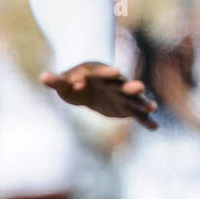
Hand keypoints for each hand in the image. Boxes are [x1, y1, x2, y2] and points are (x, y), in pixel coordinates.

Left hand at [41, 62, 157, 129]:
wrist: (86, 85)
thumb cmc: (73, 81)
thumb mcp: (63, 82)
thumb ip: (56, 81)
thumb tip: (43, 77)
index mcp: (100, 76)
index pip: (105, 73)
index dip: (109, 73)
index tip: (116, 71)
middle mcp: (115, 84)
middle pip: (124, 85)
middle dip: (131, 87)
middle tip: (140, 87)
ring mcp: (122, 96)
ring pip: (134, 100)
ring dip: (143, 103)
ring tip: (154, 107)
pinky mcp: (126, 109)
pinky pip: (138, 115)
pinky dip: (146, 121)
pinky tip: (155, 127)